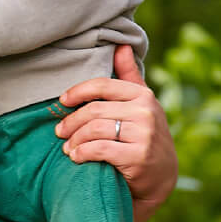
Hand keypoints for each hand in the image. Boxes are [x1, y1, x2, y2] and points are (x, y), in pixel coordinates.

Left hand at [55, 45, 175, 221]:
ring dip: (74, 140)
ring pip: (94, 129)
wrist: (162, 176)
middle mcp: (146, 112)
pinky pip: (99, 149)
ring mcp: (144, 135)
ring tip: (67, 147)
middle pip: (94, 110)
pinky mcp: (138, 157)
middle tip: (59, 131)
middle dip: (71, 122)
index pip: (102, 85)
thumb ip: (128, 76)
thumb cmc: (143, 135)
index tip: (62, 101)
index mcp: (143, 95)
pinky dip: (82, 153)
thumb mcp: (140, 104)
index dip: (78, 92)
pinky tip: (76, 157)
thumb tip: (121, 45)